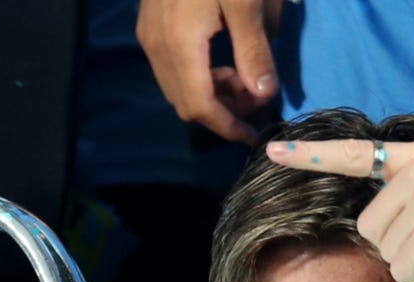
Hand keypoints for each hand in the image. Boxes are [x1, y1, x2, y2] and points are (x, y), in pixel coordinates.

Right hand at [136, 0, 277, 144]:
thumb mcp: (246, 1)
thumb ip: (253, 48)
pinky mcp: (150, 24)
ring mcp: (150, 35)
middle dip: (222, 111)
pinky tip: (219, 60)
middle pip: (185, 102)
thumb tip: (264, 94)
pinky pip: (170, 68)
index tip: (253, 136)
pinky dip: (196, 78)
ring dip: (209, 94)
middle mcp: (157, 47)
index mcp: (180, 45)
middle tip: (258, 95)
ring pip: (176, 87)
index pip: (200, 105)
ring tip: (242, 75)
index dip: (227, 127)